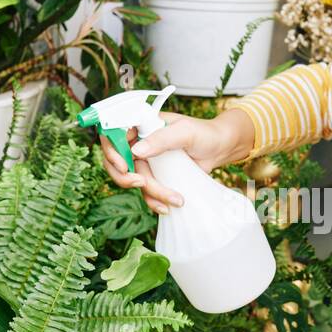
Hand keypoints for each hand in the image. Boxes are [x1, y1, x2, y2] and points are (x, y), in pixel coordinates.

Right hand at [98, 108, 254, 214]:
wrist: (220, 148)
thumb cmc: (204, 133)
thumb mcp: (185, 132)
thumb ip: (161, 139)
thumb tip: (137, 150)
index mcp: (141, 124)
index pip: (113, 134)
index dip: (111, 151)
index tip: (123, 166)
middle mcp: (140, 142)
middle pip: (116, 161)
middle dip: (124, 177)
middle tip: (142, 184)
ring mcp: (146, 160)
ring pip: (132, 180)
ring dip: (149, 193)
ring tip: (174, 199)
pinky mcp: (155, 175)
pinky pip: (145, 191)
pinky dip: (154, 201)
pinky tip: (168, 207)